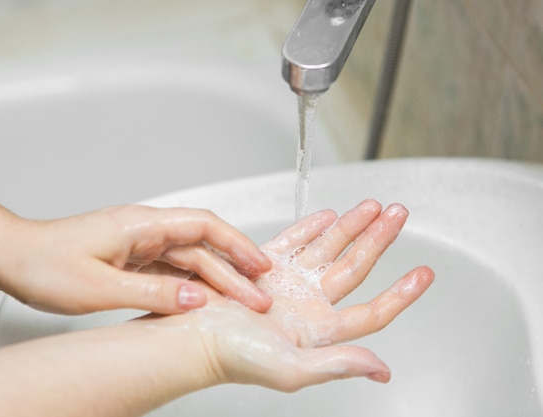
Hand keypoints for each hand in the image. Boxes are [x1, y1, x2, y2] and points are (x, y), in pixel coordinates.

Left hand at [0, 205, 271, 314]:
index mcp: (140, 226)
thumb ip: (153, 294)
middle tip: (259, 297)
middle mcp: (144, 231)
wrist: (11, 257)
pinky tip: (204, 302)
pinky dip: (192, 286)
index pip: (203, 226)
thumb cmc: (43, 264)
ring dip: (217, 280)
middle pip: (201, 247)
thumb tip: (197, 299)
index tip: (260, 266)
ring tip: (241, 302)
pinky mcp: (131, 260)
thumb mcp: (100, 287)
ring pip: (189, 260)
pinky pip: (171, 272)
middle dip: (234, 270)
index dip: (237, 244)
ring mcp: (138, 245)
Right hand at [153, 200, 433, 390]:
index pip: (372, 310)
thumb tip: (380, 368)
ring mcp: (287, 281)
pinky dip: (310, 226)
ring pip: (329, 247)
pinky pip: (293, 240)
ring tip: (373, 207)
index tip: (423, 274)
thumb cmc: (233, 358)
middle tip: (397, 215)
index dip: (400, 293)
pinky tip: (327, 216)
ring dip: (351, 226)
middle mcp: (308, 304)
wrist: (191, 336)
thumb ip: (338, 364)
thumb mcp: (292, 370)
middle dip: (379, 239)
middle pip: (355, 267)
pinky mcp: (263, 264)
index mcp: (319, 331)